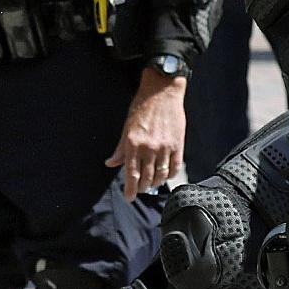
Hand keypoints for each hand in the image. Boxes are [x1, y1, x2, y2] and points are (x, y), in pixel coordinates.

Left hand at [107, 67, 187, 199]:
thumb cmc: (142, 107)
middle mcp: (149, 148)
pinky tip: (165, 176)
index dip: (130, 189)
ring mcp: (165, 147)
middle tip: (140, 188)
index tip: (129, 197)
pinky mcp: (178, 145)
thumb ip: (120, 149)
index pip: (131, 174)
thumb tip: (110, 163)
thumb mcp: (126, 127)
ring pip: (161, 176)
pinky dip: (169, 175)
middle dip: (142, 187)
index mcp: (133, 144)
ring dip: (156, 183)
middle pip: (146, 178)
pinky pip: (175, 168)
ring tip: (152, 183)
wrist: (162, 91)